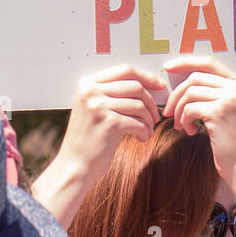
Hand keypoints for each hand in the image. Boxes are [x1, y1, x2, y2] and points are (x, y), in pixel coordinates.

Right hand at [55, 63, 166, 182]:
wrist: (75, 166)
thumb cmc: (90, 138)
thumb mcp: (95, 109)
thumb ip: (114, 93)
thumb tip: (150, 84)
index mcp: (87, 84)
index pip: (124, 70)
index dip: (147, 77)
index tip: (160, 86)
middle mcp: (91, 92)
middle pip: (135, 86)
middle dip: (151, 101)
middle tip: (155, 116)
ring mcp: (99, 107)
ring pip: (139, 105)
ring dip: (149, 119)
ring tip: (147, 130)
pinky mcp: (109, 123)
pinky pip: (138, 122)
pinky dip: (145, 131)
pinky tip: (141, 138)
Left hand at [162, 56, 235, 187]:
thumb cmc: (231, 141)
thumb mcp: (226, 110)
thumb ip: (212, 92)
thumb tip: (180, 77)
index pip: (209, 62)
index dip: (186, 62)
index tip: (167, 67)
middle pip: (195, 77)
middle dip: (177, 94)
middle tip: (169, 112)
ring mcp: (230, 98)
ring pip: (189, 93)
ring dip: (179, 110)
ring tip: (181, 125)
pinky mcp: (220, 112)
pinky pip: (189, 108)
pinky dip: (183, 120)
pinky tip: (191, 132)